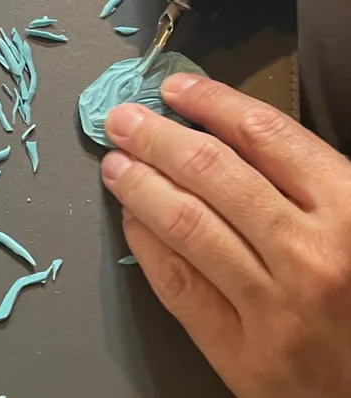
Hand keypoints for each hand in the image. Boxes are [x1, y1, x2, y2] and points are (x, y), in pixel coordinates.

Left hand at [101, 75, 350, 397]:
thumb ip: (309, 183)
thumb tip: (227, 134)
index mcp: (350, 211)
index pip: (264, 134)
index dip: (210, 102)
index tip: (176, 89)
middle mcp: (310, 254)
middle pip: (210, 171)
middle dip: (156, 136)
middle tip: (123, 119)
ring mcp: (274, 307)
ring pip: (184, 223)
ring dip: (139, 183)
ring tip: (115, 162)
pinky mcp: (242, 353)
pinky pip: (177, 283)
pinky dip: (145, 243)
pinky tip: (130, 218)